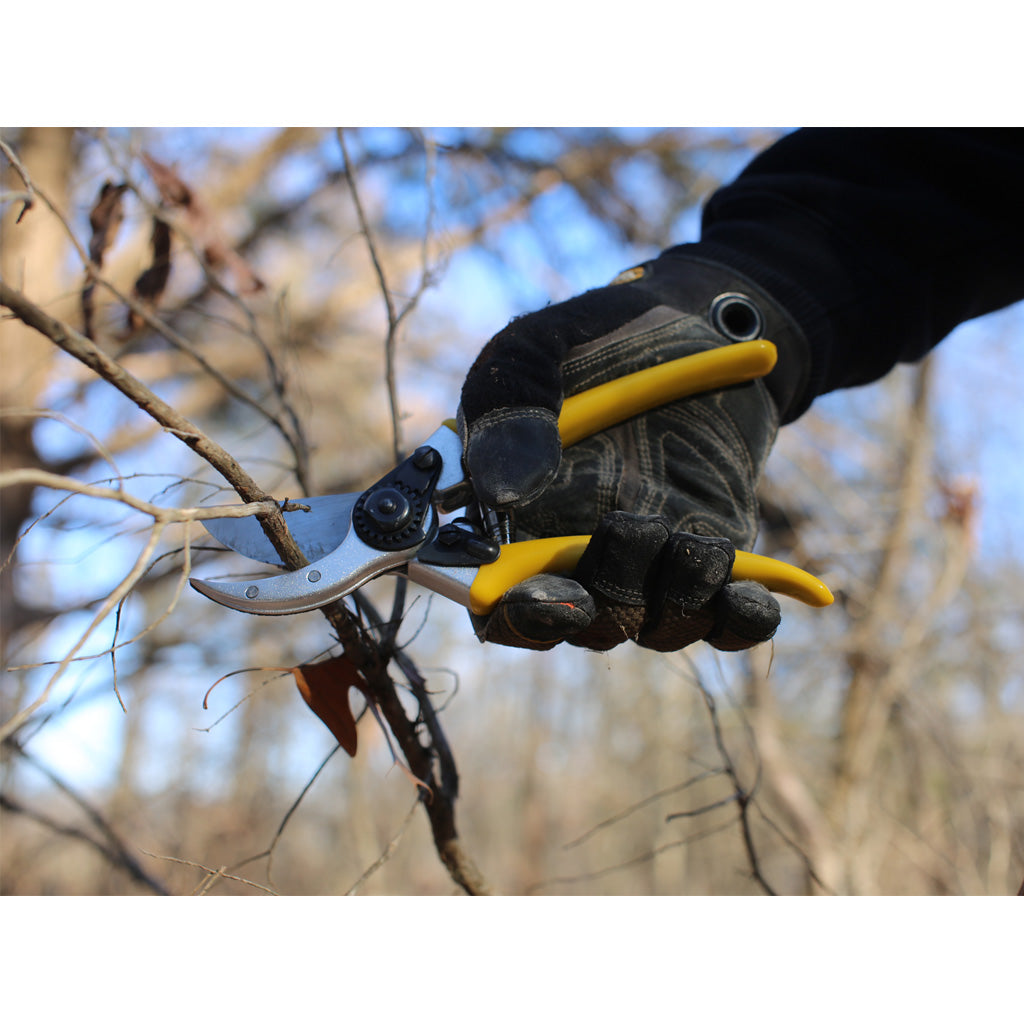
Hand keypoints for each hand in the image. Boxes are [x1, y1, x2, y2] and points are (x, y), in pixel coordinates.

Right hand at [458, 250, 808, 651]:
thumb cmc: (604, 335)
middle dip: (608, 600)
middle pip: (583, 624)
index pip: (501, 604)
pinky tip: (752, 595)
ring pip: (654, 625)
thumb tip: (501, 491)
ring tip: (697, 539)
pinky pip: (726, 618)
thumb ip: (509, 405)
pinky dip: (741, 619)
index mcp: (516, 519)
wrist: (701, 323)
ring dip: (677, 596)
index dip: (523, 618)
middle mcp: (578, 556)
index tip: (561, 601)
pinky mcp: (713, 563)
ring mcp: (650, 565)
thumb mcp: (540, 347)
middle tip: (633, 528)